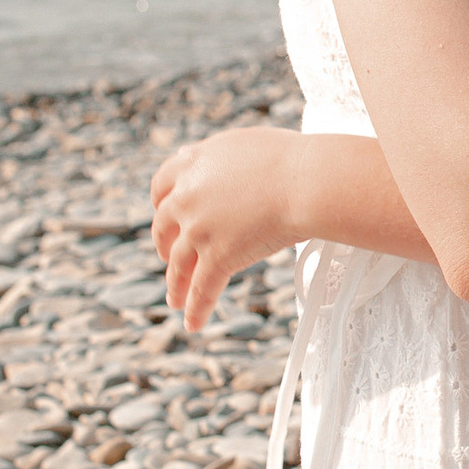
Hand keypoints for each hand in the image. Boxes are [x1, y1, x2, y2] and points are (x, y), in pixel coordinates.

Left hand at [151, 127, 300, 334]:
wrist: (306, 180)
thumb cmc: (290, 160)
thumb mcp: (243, 144)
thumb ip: (220, 159)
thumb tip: (219, 170)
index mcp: (193, 163)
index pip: (161, 185)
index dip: (162, 203)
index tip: (164, 213)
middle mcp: (187, 196)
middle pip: (163, 227)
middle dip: (165, 244)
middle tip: (169, 255)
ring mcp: (199, 229)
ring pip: (179, 264)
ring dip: (175, 285)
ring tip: (175, 299)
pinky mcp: (217, 257)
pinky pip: (202, 290)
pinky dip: (196, 310)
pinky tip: (192, 324)